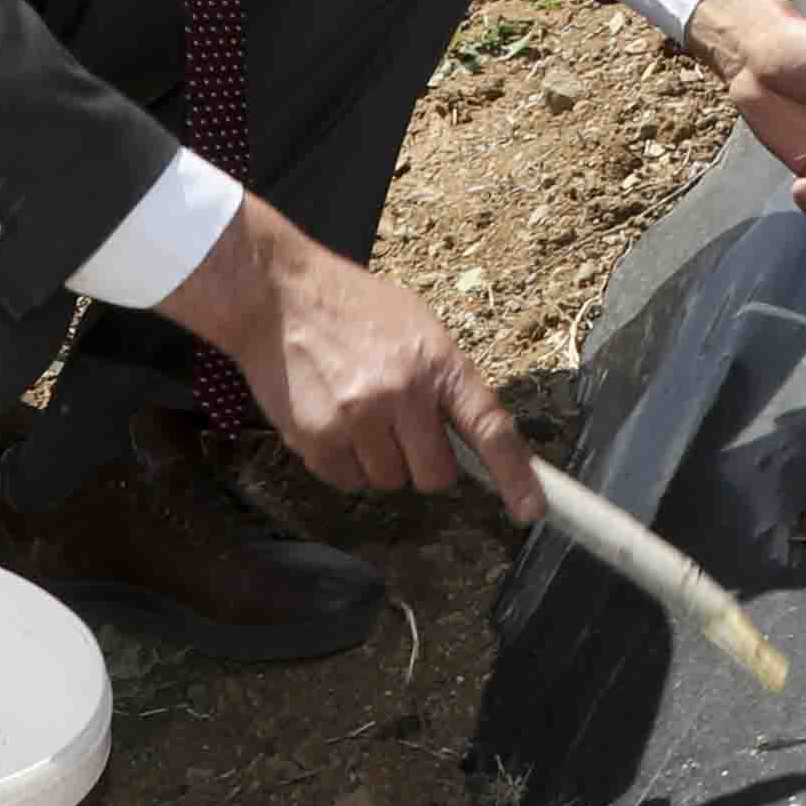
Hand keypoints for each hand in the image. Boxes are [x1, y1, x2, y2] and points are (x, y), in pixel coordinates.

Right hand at [159, 194, 533, 514]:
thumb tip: (473, 437)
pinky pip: (348, 483)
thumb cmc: (350, 306)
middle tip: (399, 428)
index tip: (530, 511)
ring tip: (355, 412)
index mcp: (439, 362)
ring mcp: (359, 419)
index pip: (490, 428)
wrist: (275, 294)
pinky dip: (343, 463)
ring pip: (389, 481)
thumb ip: (444, 379)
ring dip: (378, 460)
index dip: (515, 476)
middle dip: (422, 462)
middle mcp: (404, 393)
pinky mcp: (318, 440)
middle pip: (435, 476)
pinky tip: (331, 422)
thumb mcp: (416, 326)